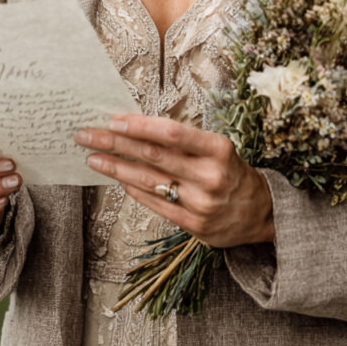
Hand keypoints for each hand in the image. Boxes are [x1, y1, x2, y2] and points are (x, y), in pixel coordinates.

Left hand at [74, 115, 273, 247]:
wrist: (259, 212)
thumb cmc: (231, 170)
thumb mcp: (216, 148)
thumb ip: (183, 140)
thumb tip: (137, 126)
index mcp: (218, 149)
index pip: (173, 133)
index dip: (141, 126)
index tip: (114, 120)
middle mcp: (210, 176)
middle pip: (154, 156)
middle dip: (116, 143)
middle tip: (88, 135)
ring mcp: (201, 203)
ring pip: (149, 182)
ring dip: (116, 168)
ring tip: (93, 158)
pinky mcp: (193, 225)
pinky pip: (155, 204)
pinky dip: (133, 190)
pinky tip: (117, 179)